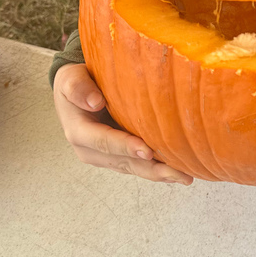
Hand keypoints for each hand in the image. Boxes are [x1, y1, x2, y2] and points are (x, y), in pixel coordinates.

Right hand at [53, 63, 192, 183]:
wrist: (75, 92)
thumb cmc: (75, 82)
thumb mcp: (70, 79)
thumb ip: (78, 89)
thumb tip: (95, 102)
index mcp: (79, 133)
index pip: (105, 142)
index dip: (126, 147)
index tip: (147, 151)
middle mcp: (91, 151)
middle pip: (125, 162)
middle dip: (153, 170)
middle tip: (179, 174)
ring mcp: (105, 156)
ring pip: (135, 168)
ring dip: (160, 174)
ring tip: (185, 177)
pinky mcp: (118, 156)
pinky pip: (138, 165)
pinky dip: (158, 168)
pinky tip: (178, 171)